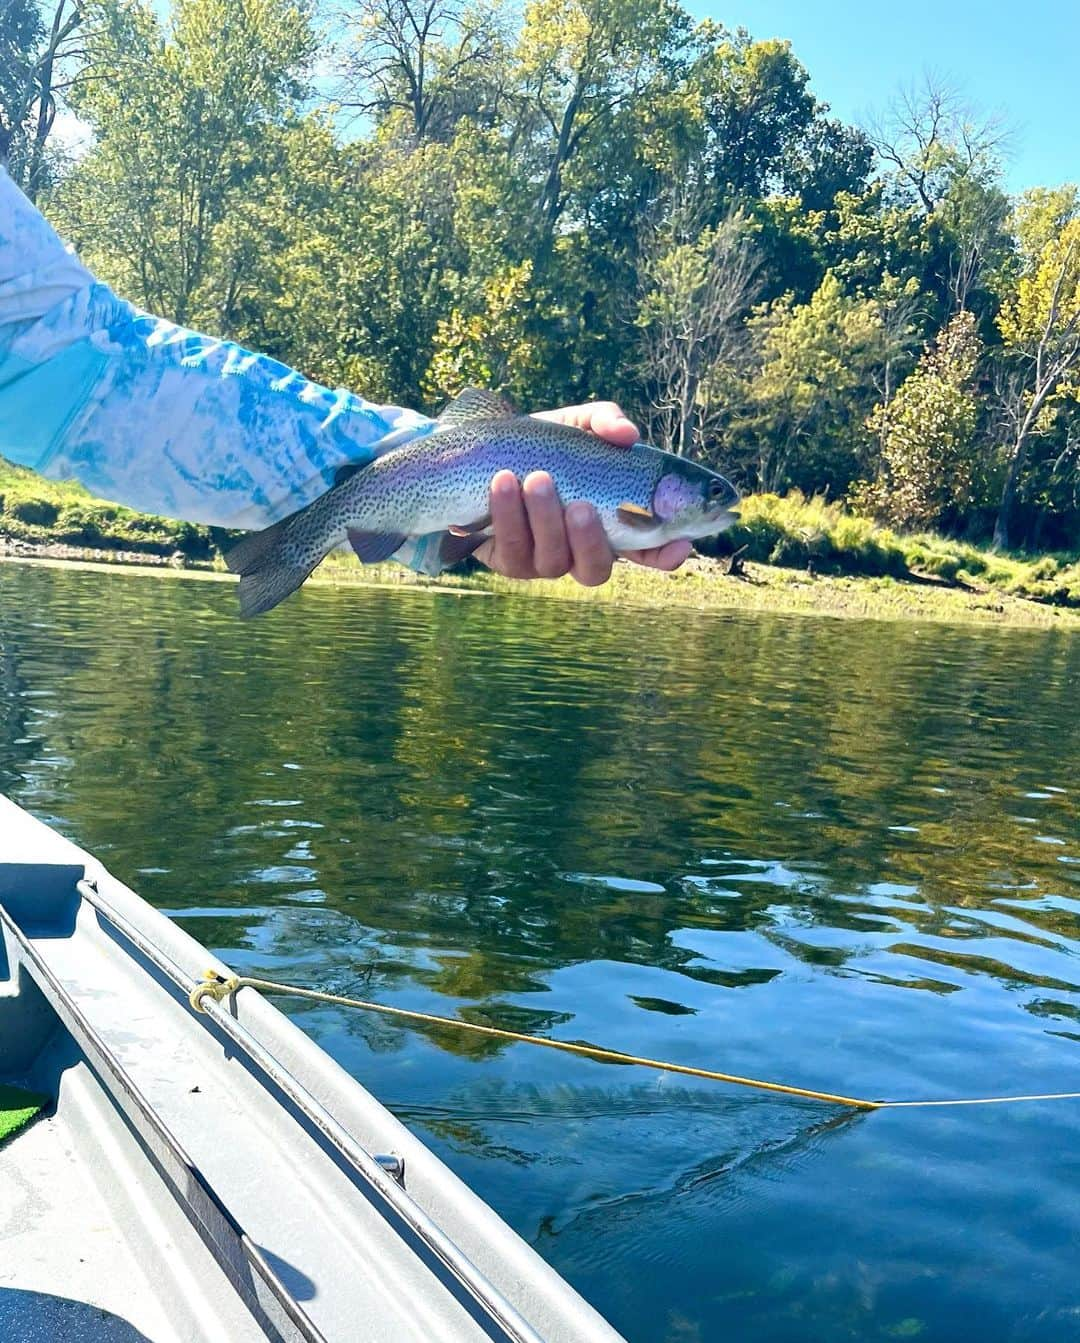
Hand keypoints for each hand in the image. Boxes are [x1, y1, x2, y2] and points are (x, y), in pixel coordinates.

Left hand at [472, 401, 692, 584]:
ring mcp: (544, 561)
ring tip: (535, 478)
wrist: (480, 449)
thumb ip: (606, 422)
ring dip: (544, 519)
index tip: (677, 545)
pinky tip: (501, 482)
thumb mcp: (577, 423)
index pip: (649, 552)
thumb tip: (627, 435)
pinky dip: (508, 515)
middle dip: (589, 540)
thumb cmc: (543, 442)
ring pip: (552, 560)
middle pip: (596, 569)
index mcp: (611, 522)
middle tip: (580, 505)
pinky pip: (512, 549)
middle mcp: (580, 550)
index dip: (666, 555)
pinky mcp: (509, 561)